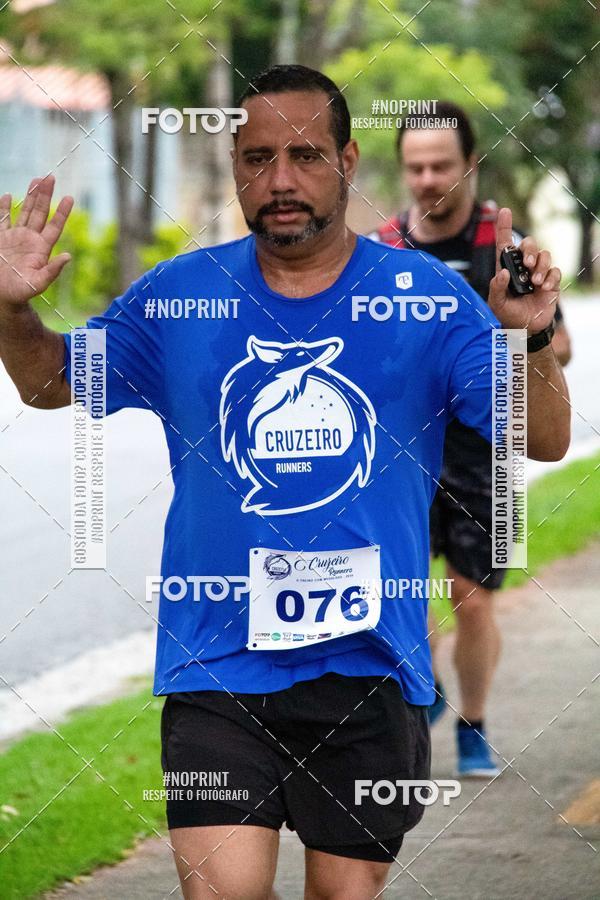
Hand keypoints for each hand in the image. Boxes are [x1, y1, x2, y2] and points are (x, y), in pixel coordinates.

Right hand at [0, 175, 73, 307]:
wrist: (3, 296)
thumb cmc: (21, 293)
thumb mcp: (38, 284)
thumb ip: (52, 271)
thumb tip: (68, 257)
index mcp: (40, 249)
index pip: (54, 226)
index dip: (62, 212)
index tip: (70, 198)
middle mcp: (30, 240)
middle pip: (40, 213)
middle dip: (45, 195)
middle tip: (50, 177)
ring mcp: (15, 238)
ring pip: (24, 212)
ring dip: (30, 196)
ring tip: (36, 179)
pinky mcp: (0, 239)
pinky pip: (2, 220)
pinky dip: (4, 208)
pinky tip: (7, 196)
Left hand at [488, 207, 560, 335]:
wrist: (526, 329)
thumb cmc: (508, 315)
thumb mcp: (497, 304)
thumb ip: (496, 288)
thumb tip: (502, 272)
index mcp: (507, 268)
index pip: (505, 244)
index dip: (504, 227)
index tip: (503, 211)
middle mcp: (523, 267)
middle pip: (529, 244)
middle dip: (529, 250)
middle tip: (527, 264)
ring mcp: (538, 272)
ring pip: (544, 255)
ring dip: (540, 266)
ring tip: (536, 282)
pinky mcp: (551, 281)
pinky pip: (555, 270)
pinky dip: (551, 277)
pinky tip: (544, 288)